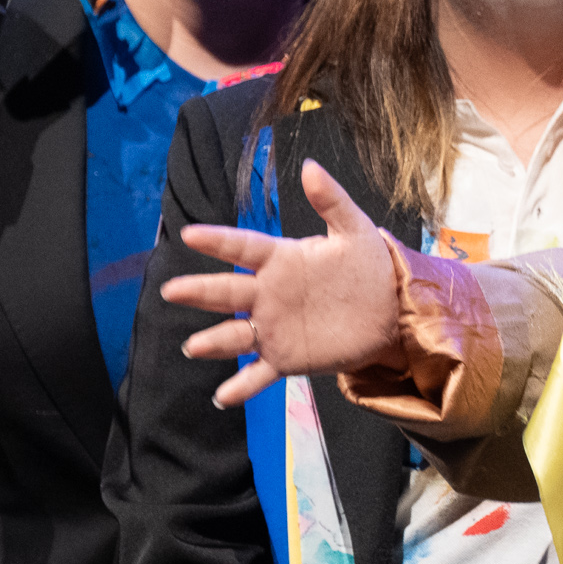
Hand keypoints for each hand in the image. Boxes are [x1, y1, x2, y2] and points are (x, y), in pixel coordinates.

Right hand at [163, 161, 403, 407]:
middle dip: (198, 291)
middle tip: (170, 291)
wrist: (391, 312)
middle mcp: (269, 294)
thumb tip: (308, 166)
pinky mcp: (287, 358)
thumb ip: (331, 200)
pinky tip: (223, 397)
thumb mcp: (355, 230)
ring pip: (236, 335)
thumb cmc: (369, 267)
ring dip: (214, 342)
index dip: (217, 241)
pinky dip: (241, 386)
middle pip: (227, 292)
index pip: (243, 248)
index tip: (189, 235)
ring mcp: (275, 328)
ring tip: (193, 347)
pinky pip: (258, 374)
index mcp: (282, 260)